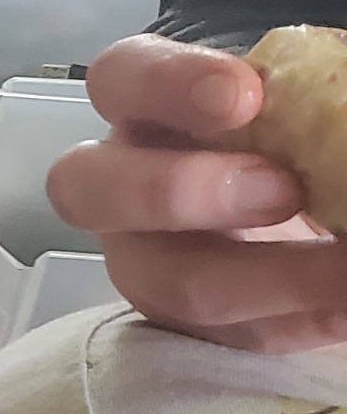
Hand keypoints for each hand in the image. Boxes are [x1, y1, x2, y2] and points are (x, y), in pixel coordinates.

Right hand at [48, 35, 346, 351]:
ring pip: (165, 283)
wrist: (294, 192)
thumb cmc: (283, 129)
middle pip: (92, 190)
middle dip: (181, 191)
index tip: (245, 94)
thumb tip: (338, 114)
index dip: (168, 85)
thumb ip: (311, 92)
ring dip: (266, 277)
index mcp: (143, 104)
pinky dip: (299, 322)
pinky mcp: (191, 321)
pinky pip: (231, 334)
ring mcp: (146, 259)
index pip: (122, 80)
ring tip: (346, 272)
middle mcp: (121, 182)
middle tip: (284, 190)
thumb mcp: (297, 96)